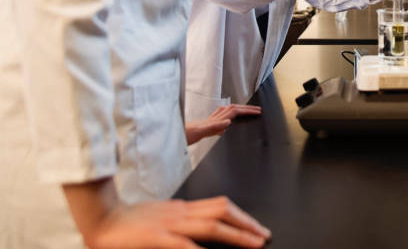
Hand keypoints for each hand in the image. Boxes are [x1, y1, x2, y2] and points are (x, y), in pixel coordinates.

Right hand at [63, 179, 270, 248]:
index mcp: (182, 209)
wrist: (101, 218)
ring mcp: (170, 223)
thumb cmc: (128, 223)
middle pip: (222, 211)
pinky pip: (183, 244)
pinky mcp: (157, 236)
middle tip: (264, 235)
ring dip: (236, 234)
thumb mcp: (159, 221)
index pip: (219, 206)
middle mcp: (181, 212)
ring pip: (211, 223)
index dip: (241, 216)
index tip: (256, 228)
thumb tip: (198, 239)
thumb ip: (179, 228)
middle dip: (246, 223)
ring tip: (255, 243)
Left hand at [185, 104, 261, 144]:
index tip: (257, 111)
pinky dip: (233, 114)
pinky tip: (232, 119)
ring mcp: (213, 119)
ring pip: (231, 110)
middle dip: (247, 108)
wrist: (180, 134)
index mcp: (217, 118)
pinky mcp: (211, 123)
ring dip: (241, 109)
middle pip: (235, 108)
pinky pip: (226, 116)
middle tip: (258, 109)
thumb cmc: (189, 134)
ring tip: (249, 111)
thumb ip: (215, 126)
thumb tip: (228, 121)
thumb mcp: (202, 131)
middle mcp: (216, 116)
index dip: (247, 110)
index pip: (236, 111)